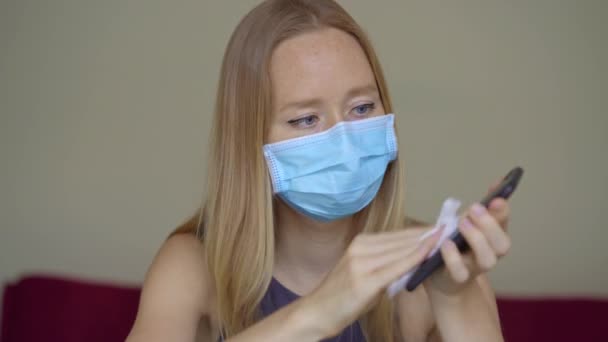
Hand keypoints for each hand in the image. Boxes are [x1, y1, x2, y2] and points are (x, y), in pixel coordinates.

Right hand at [305, 227, 441, 337]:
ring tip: (448, 237)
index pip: (398, 235)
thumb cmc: (342, 296)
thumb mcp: (364, 273)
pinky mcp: (365, 280)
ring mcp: (362, 263)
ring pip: (402, 249)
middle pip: (402, 239)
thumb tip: (413, 257)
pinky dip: (415, 257)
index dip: (422, 231)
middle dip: (428, 234)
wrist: (317, 312)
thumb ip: (385, 263)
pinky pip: (396, 266)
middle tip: (452, 227)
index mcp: (361, 243)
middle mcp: (361, 248)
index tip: (443, 227)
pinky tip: (430, 251)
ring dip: (426, 243)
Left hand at [425, 182, 511, 295]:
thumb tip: (499, 181)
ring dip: (477, 239)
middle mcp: (489, 254)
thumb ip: (483, 206)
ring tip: (462, 223)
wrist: (441, 277)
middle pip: (502, 244)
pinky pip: (460, 272)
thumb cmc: (459, 246)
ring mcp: (474, 268)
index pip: (504, 223)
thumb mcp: (469, 223)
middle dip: (490, 225)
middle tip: (474, 209)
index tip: (496, 199)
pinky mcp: (456, 278)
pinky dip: (453, 257)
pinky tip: (446, 243)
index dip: (502, 211)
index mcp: (493, 237)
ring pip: (487, 260)